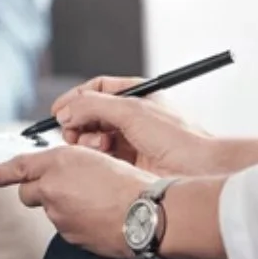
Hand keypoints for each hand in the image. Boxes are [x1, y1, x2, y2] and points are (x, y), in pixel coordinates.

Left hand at [0, 145, 156, 258]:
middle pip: (26, 193)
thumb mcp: (96, 158)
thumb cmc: (130, 182)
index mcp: (59, 161)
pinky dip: (75, 221)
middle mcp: (52, 187)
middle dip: (36, 191)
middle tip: (58, 189)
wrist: (150, 214)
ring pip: (49, 210)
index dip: (2, 171)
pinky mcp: (69, 236)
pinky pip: (65, 226)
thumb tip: (53, 173)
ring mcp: (59, 215)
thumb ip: (67, 164)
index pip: (20, 166)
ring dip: (62, 206)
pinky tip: (98, 217)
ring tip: (94, 202)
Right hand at [50, 76, 212, 176]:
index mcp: (136, 94)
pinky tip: (105, 157)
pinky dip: (97, 155)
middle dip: (79, 122)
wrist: (199, 169)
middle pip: (90, 113)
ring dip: (89, 140)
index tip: (58, 110)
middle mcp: (132, 114)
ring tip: (99, 145)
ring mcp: (130, 138)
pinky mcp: (129, 160)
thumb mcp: (131, 111)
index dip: (75, 98)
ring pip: (93, 134)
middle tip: (72, 132)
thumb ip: (92, 106)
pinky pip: (101, 155)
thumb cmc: (177, 136)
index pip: (96, 89)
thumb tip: (65, 111)